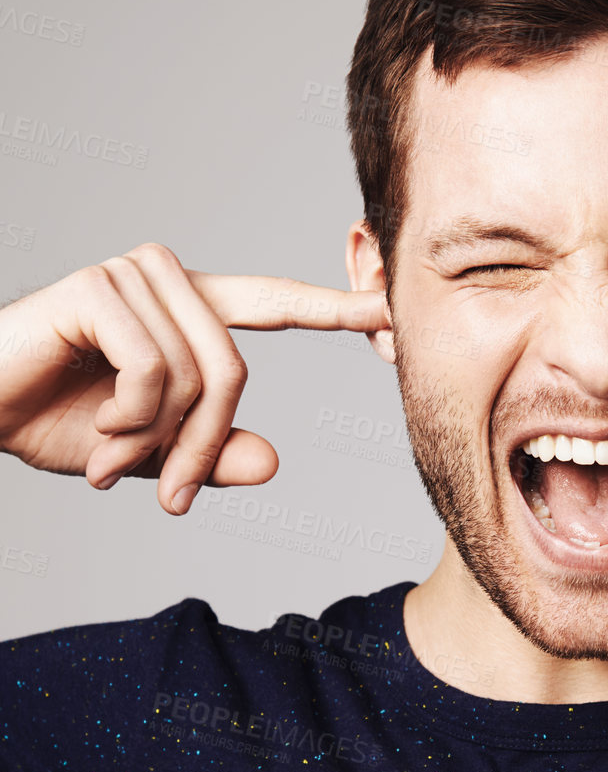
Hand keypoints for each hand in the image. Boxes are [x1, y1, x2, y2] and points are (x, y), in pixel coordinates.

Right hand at [0, 243, 386, 511]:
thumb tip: (272, 461)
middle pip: (234, 370)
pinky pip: (154, 370)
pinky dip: (130, 419)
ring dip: (156, 438)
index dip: (334, 306)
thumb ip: (205, 455)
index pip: (273, 303)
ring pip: (198, 374)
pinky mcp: (97, 287)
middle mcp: (166, 280)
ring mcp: (132, 275)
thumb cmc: (52, 422)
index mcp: (186, 309)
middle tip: (164, 495)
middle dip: (201, 446)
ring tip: (108, 455)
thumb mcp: (145, 454)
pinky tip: (96, 430)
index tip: (391, 308)